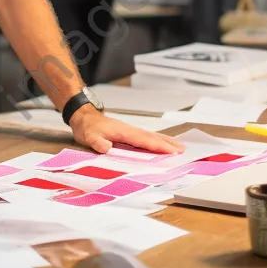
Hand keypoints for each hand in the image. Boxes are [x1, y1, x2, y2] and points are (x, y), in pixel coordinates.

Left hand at [70, 105, 184, 155]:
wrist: (83, 116)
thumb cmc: (87, 127)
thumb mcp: (89, 136)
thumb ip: (98, 142)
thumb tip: (107, 148)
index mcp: (124, 132)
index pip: (144, 140)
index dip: (158, 146)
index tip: (171, 151)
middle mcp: (130, 130)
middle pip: (152, 137)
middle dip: (167, 144)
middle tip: (183, 150)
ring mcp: (130, 130)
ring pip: (151, 136)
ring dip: (165, 141)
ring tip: (179, 147)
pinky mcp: (128, 133)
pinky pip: (146, 137)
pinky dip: (157, 140)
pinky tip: (161, 144)